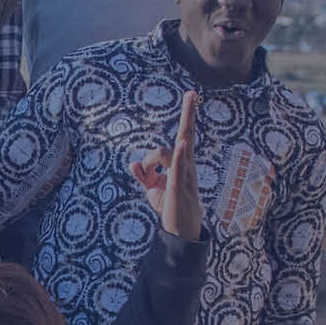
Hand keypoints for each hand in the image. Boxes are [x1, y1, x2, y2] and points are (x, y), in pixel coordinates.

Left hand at [128, 92, 202, 239]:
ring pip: (165, 152)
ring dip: (149, 162)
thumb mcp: (153, 190)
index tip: (191, 94)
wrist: (181, 231)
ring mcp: (185, 175)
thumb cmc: (170, 208)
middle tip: (192, 93)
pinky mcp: (179, 187)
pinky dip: (179, 157)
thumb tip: (133, 164)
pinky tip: (182, 146)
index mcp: (181, 163)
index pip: (185, 136)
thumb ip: (143, 175)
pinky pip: (178, 168)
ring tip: (147, 175)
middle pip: (186, 134)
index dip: (187, 116)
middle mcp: (186, 165)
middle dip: (189, 113)